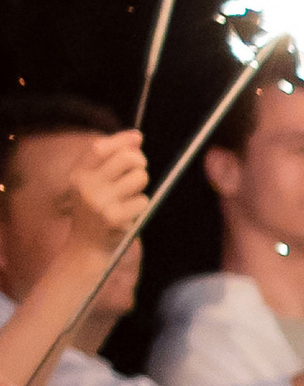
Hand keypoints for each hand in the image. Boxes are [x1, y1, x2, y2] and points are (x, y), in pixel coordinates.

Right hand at [64, 128, 148, 261]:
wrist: (86, 248)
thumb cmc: (95, 211)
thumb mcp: (93, 184)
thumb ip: (111, 160)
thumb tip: (137, 137)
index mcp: (78, 174)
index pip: (100, 147)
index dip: (122, 139)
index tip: (138, 138)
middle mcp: (86, 186)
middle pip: (126, 158)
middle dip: (139, 161)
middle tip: (138, 170)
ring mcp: (100, 203)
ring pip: (139, 178)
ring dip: (141, 185)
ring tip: (130, 195)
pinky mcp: (114, 218)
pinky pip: (143, 201)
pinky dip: (141, 205)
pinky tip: (129, 214)